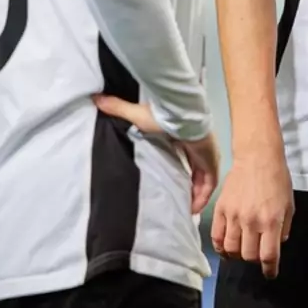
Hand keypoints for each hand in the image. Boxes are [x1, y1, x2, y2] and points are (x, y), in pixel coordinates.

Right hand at [92, 95, 219, 215]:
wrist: (181, 116)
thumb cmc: (163, 116)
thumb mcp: (137, 115)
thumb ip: (118, 108)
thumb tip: (96, 98)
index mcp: (185, 137)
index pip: (185, 156)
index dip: (181, 170)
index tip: (172, 183)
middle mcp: (198, 149)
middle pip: (196, 171)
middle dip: (189, 187)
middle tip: (179, 201)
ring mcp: (207, 156)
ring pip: (203, 180)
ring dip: (195, 195)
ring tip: (185, 209)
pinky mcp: (211, 163)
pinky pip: (209, 185)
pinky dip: (202, 197)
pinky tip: (193, 208)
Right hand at [210, 149, 293, 278]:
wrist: (257, 158)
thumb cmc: (278, 179)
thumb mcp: (290, 204)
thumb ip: (285, 227)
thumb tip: (278, 244)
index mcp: (271, 221)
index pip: (269, 256)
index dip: (269, 269)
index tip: (270, 274)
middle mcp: (251, 222)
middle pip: (249, 256)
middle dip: (255, 260)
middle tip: (258, 254)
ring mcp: (234, 216)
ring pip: (231, 250)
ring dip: (238, 255)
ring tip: (242, 250)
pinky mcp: (220, 210)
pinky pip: (216, 237)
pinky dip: (220, 247)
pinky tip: (226, 248)